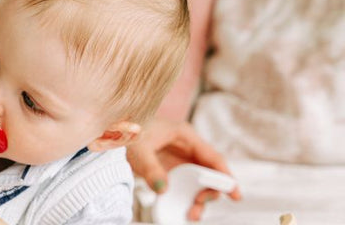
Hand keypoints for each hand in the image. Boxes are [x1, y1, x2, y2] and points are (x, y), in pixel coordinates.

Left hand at [126, 118, 241, 220]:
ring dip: (197, 198)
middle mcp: (185, 147)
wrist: (108, 131)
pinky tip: (182, 208)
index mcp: (184, 135)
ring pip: (197, 181)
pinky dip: (185, 197)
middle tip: (198, 206)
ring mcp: (177, 159)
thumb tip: (163, 189)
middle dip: (208, 192)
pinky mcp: (168, 169)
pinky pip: (183, 185)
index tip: (235, 194)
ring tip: (190, 213)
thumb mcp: (137, 149)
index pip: (213, 158)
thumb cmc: (125, 132)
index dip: (226, 176)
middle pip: (208, 173)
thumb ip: (150, 168)